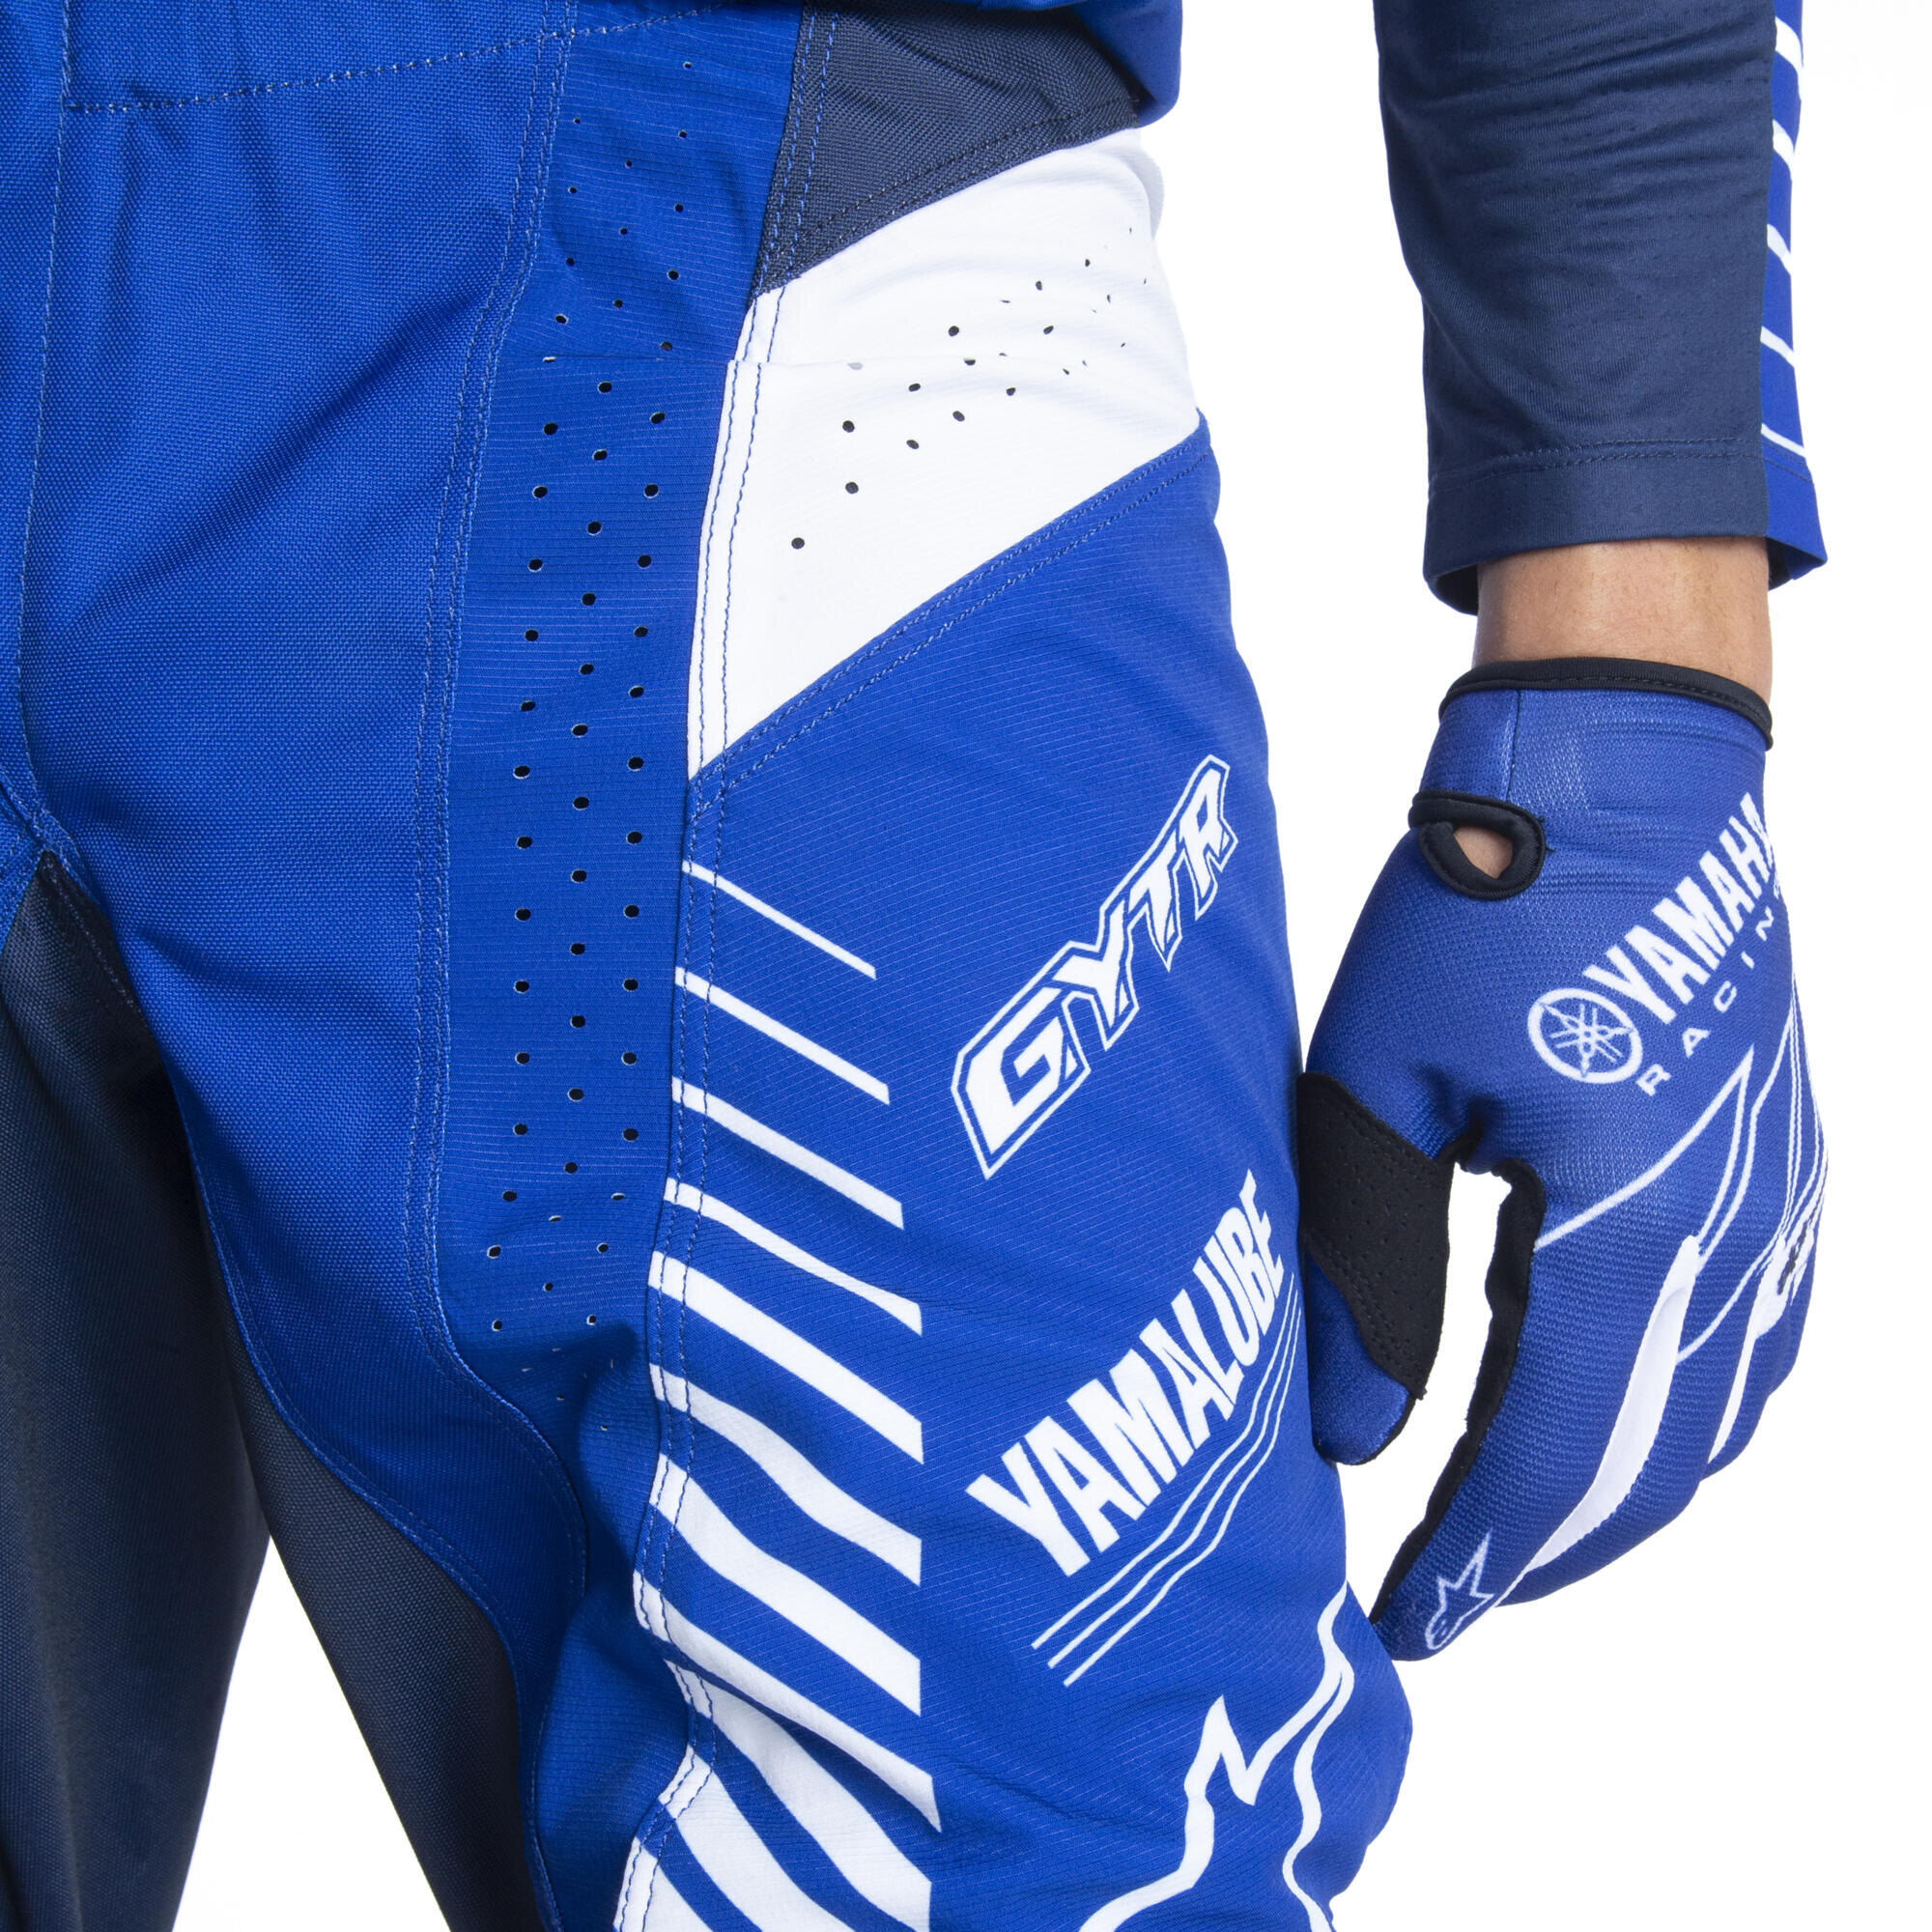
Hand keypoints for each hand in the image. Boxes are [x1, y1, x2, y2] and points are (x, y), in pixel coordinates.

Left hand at [1297, 658, 1822, 1659]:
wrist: (1627, 768)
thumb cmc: (1488, 904)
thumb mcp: (1379, 1088)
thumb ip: (1365, 1272)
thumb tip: (1344, 1435)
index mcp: (1630, 1226)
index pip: (1555, 1453)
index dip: (1480, 1555)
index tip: (1413, 1622)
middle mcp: (1733, 1237)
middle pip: (1649, 1459)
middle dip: (1545, 1547)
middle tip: (1450, 1600)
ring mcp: (1776, 1200)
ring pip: (1714, 1412)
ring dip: (1619, 1493)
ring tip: (1516, 1535)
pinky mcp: (1777, 1159)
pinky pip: (1754, 1338)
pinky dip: (1682, 1412)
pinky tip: (1620, 1420)